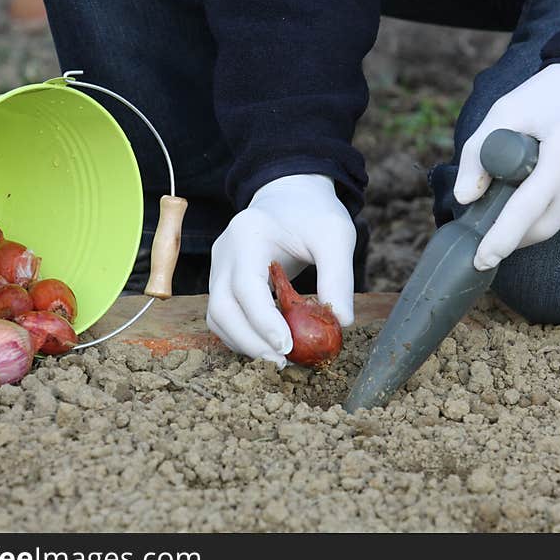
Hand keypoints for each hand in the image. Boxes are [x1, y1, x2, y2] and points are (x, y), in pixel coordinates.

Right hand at [207, 174, 355, 367]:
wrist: (290, 197)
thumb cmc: (313, 214)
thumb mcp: (334, 235)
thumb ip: (339, 275)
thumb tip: (342, 322)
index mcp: (248, 235)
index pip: (246, 286)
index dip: (263, 321)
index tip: (286, 346)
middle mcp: (225, 252)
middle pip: (222, 308)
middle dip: (250, 341)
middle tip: (283, 361)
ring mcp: (219, 268)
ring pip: (218, 317)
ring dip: (245, 343)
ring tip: (279, 358)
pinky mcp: (223, 281)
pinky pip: (224, 317)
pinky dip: (243, 336)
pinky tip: (270, 345)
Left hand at [455, 63, 559, 270]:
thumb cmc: (548, 95)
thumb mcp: (505, 112)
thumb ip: (477, 154)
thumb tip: (465, 199)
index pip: (528, 208)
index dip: (501, 238)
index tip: (481, 260)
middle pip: (545, 226)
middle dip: (514, 234)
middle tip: (493, 229)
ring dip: (539, 216)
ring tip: (534, 180)